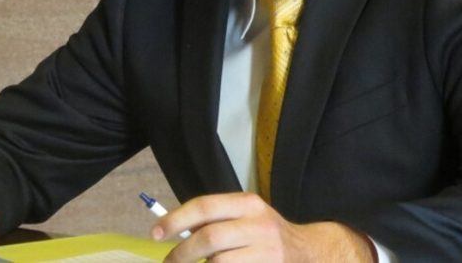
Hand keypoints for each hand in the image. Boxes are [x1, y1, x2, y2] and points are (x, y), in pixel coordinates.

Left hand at [153, 192, 372, 261]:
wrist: (306, 252)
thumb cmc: (265, 235)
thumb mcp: (245, 217)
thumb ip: (216, 219)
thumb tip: (173, 229)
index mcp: (248, 204)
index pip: (205, 206)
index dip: (176, 219)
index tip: (155, 233)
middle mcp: (259, 224)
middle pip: (209, 238)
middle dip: (182, 253)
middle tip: (169, 262)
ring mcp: (266, 252)